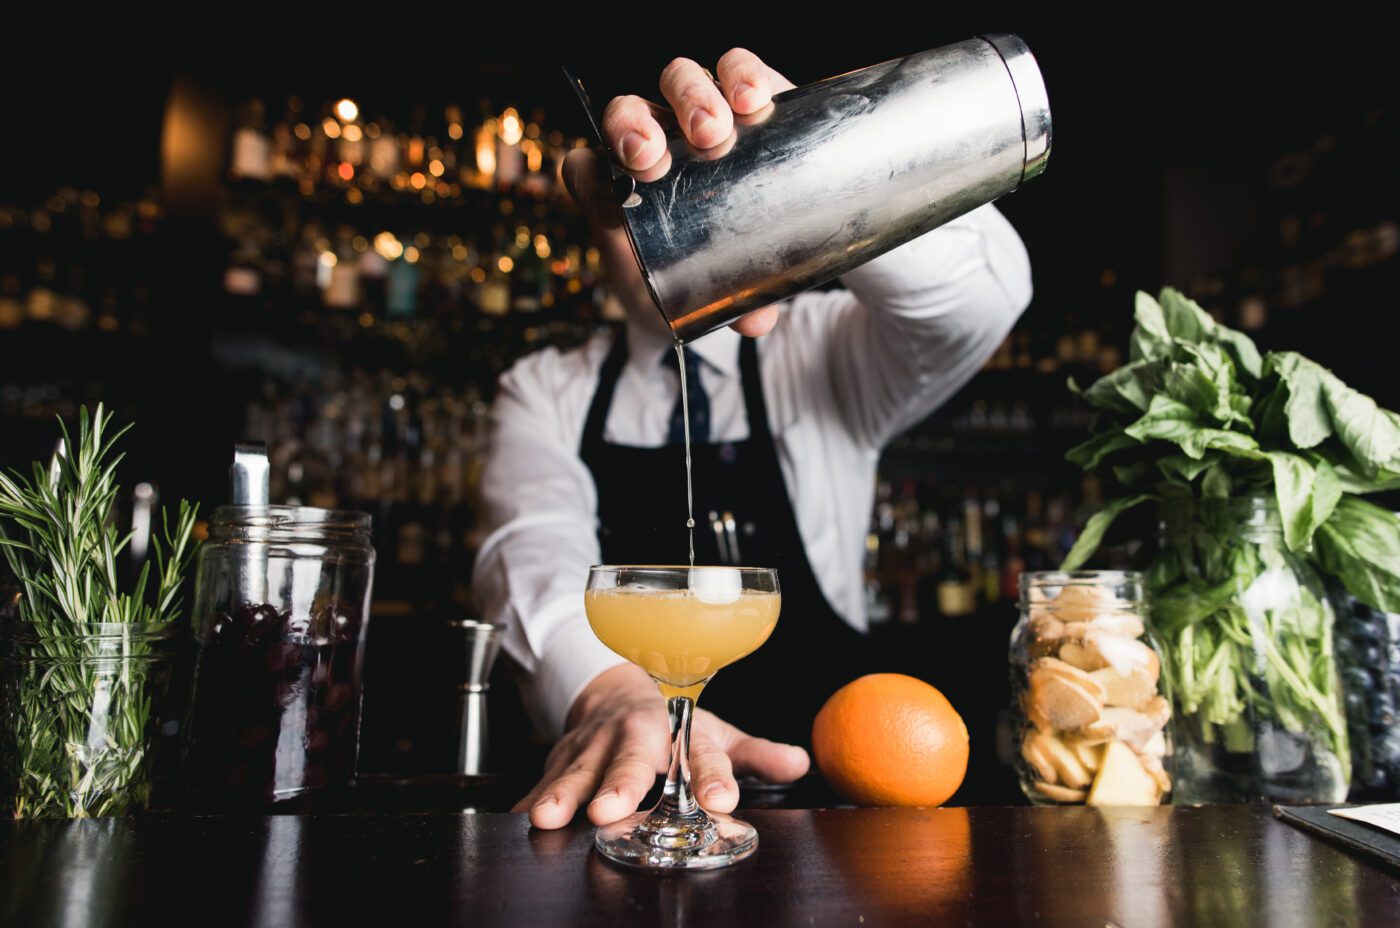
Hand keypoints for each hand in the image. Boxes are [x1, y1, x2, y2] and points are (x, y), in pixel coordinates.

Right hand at [513, 663, 809, 828]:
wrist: (615, 693)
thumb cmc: (672, 723)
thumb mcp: (717, 733)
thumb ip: (755, 754)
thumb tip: (801, 762)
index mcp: (680, 729)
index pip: (701, 753)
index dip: (713, 778)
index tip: (723, 801)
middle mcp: (635, 735)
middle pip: (630, 760)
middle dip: (621, 785)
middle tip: (611, 810)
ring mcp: (594, 746)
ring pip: (577, 770)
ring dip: (562, 794)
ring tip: (549, 818)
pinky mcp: (561, 758)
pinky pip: (542, 780)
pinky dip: (528, 798)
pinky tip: (519, 817)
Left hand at [561, 49, 796, 337]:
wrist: (746, 245)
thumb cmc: (699, 274)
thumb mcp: (694, 304)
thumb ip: (722, 312)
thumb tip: (758, 320)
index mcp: (623, 190)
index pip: (586, 169)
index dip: (590, 179)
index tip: (613, 208)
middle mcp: (656, 142)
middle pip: (626, 114)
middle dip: (632, 130)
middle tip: (654, 161)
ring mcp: (698, 116)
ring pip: (677, 82)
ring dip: (688, 99)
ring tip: (712, 132)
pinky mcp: (745, 100)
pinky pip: (736, 69)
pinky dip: (740, 75)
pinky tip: (753, 99)